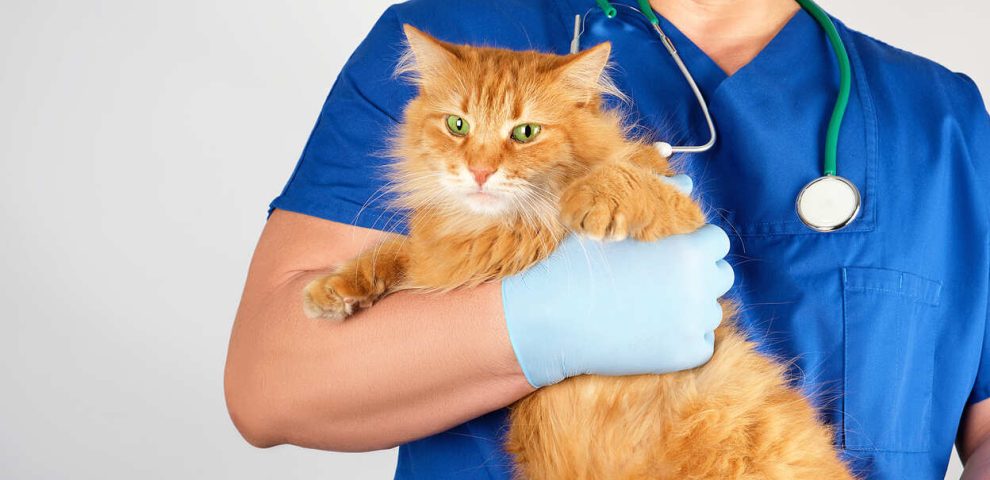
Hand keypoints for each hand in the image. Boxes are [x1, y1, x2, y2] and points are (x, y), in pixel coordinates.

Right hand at [502, 175, 731, 387]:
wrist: (550, 320)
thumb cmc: (578, 264)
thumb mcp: (614, 221)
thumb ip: (657, 196)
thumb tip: (687, 184)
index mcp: (688, 250)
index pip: (718, 242)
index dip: (696, 244)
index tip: (672, 253)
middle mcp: (698, 286)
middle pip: (721, 276)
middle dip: (699, 275)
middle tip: (661, 281)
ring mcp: (693, 324)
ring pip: (710, 311)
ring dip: (690, 308)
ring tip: (651, 307)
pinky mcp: (684, 355)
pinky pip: (700, 344)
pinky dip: (682, 340)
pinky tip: (651, 331)